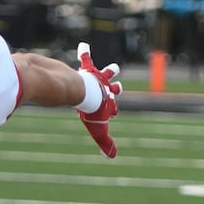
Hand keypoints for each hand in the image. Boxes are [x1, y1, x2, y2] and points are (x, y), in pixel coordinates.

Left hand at [75, 42, 121, 157]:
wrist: (86, 94)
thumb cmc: (93, 112)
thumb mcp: (99, 129)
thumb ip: (105, 143)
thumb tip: (111, 157)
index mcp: (108, 101)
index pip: (113, 106)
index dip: (113, 110)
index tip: (114, 113)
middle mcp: (105, 88)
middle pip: (113, 88)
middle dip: (116, 88)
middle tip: (119, 86)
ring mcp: (97, 79)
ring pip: (104, 73)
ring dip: (108, 71)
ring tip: (114, 67)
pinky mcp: (88, 70)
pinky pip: (86, 59)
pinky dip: (85, 52)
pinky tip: (83, 45)